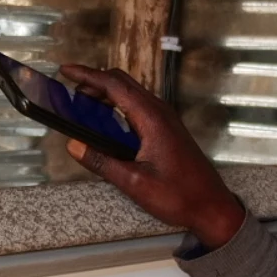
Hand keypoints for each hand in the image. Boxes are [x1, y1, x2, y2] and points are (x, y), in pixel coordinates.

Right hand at [58, 64, 245, 248]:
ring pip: (131, 93)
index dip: (87, 75)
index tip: (66, 70)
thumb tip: (74, 146)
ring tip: (82, 104)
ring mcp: (165, 118)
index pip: (114, 85)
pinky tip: (105, 120)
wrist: (211, 206)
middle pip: (123, 82)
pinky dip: (117, 105)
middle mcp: (159, 112)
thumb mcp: (134, 183)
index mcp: (151, 118)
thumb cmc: (179, 195)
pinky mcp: (166, 128)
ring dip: (105, 93)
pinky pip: (138, 106)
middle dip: (94, 81)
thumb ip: (101, 162)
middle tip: (69, 90)